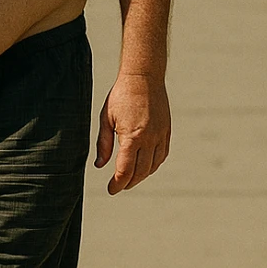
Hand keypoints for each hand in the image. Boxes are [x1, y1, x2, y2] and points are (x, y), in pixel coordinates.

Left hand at [94, 72, 170, 193]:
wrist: (144, 77)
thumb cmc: (121, 96)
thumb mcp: (106, 118)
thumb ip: (103, 144)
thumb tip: (100, 165)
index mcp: (132, 136)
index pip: (125, 170)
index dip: (117, 184)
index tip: (111, 189)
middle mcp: (149, 139)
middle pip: (140, 172)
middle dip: (128, 183)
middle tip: (118, 186)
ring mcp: (160, 135)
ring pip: (153, 166)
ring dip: (141, 176)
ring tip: (130, 178)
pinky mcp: (166, 131)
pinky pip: (162, 155)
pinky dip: (153, 165)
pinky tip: (144, 166)